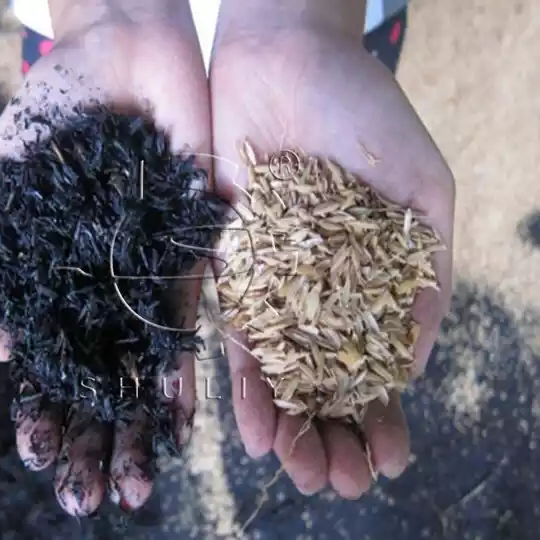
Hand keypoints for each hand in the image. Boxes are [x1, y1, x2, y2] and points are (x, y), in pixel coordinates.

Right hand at [0, 0, 209, 515]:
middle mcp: (106, 284)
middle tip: (99, 495)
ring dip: (140, 417)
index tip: (38, 458)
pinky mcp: (194, 248)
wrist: (119, 52)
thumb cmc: (50, 110)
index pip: (49, 358)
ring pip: (145, 358)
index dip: (43, 408)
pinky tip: (180, 413)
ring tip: (141, 477)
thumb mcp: (1, 183)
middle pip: (100, 372)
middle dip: (98, 432)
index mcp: (58, 275)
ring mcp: (150, 270)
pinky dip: (183, 361)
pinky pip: (190, 313)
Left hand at [209, 1, 454, 498]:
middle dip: (333, 433)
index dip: (383, 414)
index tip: (389, 457)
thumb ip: (424, 274)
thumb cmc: (366, 112)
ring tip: (301, 470)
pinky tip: (256, 429)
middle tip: (338, 481)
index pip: (377, 365)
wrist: (285, 61)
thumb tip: (414, 360)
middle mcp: (318, 293)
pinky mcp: (228, 269)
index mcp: (371, 282)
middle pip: (325, 380)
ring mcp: (272, 285)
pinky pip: (234, 334)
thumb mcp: (421, 191)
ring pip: (280, 371)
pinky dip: (246, 382)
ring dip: (291, 423)